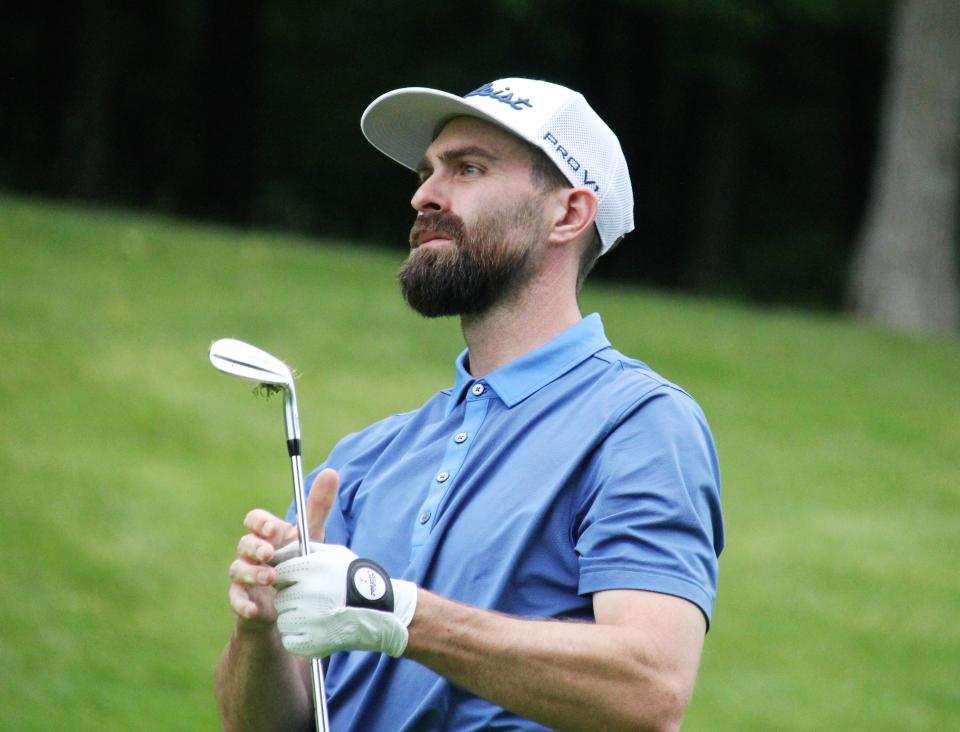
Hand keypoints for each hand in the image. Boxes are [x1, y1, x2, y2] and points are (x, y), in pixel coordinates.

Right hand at [227, 468, 339, 625]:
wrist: (289, 608)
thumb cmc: (299, 566)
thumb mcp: (310, 538)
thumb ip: (318, 508)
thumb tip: (331, 471)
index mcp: (268, 536)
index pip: (254, 520)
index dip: (261, 522)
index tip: (274, 529)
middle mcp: (253, 554)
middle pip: (244, 542)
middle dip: (256, 546)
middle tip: (270, 553)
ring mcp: (245, 577)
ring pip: (238, 569)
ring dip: (253, 573)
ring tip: (271, 578)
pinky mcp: (243, 601)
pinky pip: (236, 599)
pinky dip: (244, 604)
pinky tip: (256, 609)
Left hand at [272, 544, 417, 657]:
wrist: (381, 611)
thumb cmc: (355, 579)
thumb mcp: (334, 554)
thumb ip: (303, 549)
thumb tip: (275, 553)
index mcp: (311, 568)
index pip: (279, 573)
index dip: (288, 579)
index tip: (300, 583)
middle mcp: (307, 593)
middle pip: (280, 598)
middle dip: (293, 599)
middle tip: (315, 601)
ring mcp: (308, 620)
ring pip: (284, 620)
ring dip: (295, 619)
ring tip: (319, 615)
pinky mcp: (310, 642)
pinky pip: (289, 639)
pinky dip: (299, 637)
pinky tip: (317, 630)